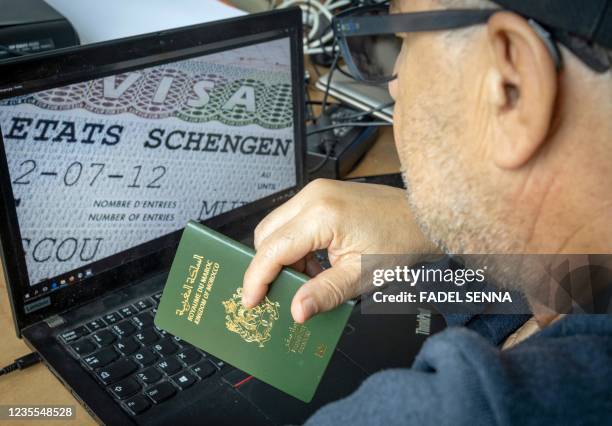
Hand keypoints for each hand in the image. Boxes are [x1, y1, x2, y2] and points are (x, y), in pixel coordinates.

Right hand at [242, 178, 435, 322]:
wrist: (422, 217)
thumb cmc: (400, 240)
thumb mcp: (361, 276)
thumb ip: (323, 294)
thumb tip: (296, 310)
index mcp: (321, 214)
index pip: (272, 249)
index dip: (257, 278)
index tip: (252, 301)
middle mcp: (313, 196)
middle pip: (267, 235)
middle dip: (268, 267)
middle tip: (280, 294)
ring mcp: (316, 192)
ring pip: (277, 228)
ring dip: (283, 257)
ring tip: (308, 280)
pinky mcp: (321, 195)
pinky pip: (292, 222)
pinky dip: (295, 246)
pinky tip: (314, 265)